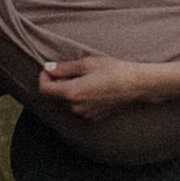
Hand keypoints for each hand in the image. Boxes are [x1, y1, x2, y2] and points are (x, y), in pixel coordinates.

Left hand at [32, 45, 149, 119]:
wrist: (136, 85)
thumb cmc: (113, 70)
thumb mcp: (87, 63)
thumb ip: (65, 67)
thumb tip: (48, 68)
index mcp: (71, 92)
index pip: (44, 90)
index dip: (43, 78)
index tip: (49, 70)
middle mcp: (75, 107)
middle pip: (54, 97)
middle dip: (56, 83)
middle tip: (70, 70)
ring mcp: (85, 114)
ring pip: (66, 103)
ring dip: (68, 91)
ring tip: (84, 78)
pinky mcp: (93, 117)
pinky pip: (78, 108)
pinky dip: (78, 98)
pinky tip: (92, 88)